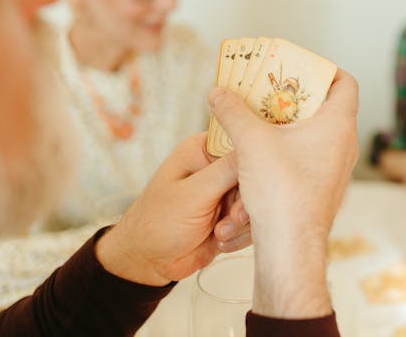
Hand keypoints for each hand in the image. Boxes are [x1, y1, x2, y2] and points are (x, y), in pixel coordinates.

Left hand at [95, 133, 251, 285]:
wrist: (148, 263)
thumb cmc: (157, 223)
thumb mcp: (193, 194)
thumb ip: (226, 171)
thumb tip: (257, 146)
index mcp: (204, 150)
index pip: (243, 142)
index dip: (253, 161)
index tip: (254, 182)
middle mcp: (217, 168)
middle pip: (255, 175)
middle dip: (247, 201)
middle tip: (233, 218)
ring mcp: (226, 193)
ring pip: (258, 200)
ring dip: (242, 222)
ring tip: (220, 233)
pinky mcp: (232, 215)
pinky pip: (253, 221)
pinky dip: (241, 234)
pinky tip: (221, 240)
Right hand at [209, 69, 358, 317]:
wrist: (291, 246)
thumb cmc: (282, 191)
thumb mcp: (251, 142)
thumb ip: (233, 112)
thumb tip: (217, 93)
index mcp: (338, 124)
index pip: (345, 83)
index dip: (324, 70)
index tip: (298, 68)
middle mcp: (344, 145)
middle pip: (327, 108)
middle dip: (296, 98)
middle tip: (269, 93)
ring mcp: (336, 169)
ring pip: (317, 136)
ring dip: (289, 127)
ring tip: (260, 123)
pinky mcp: (324, 189)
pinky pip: (310, 160)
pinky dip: (289, 151)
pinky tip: (261, 155)